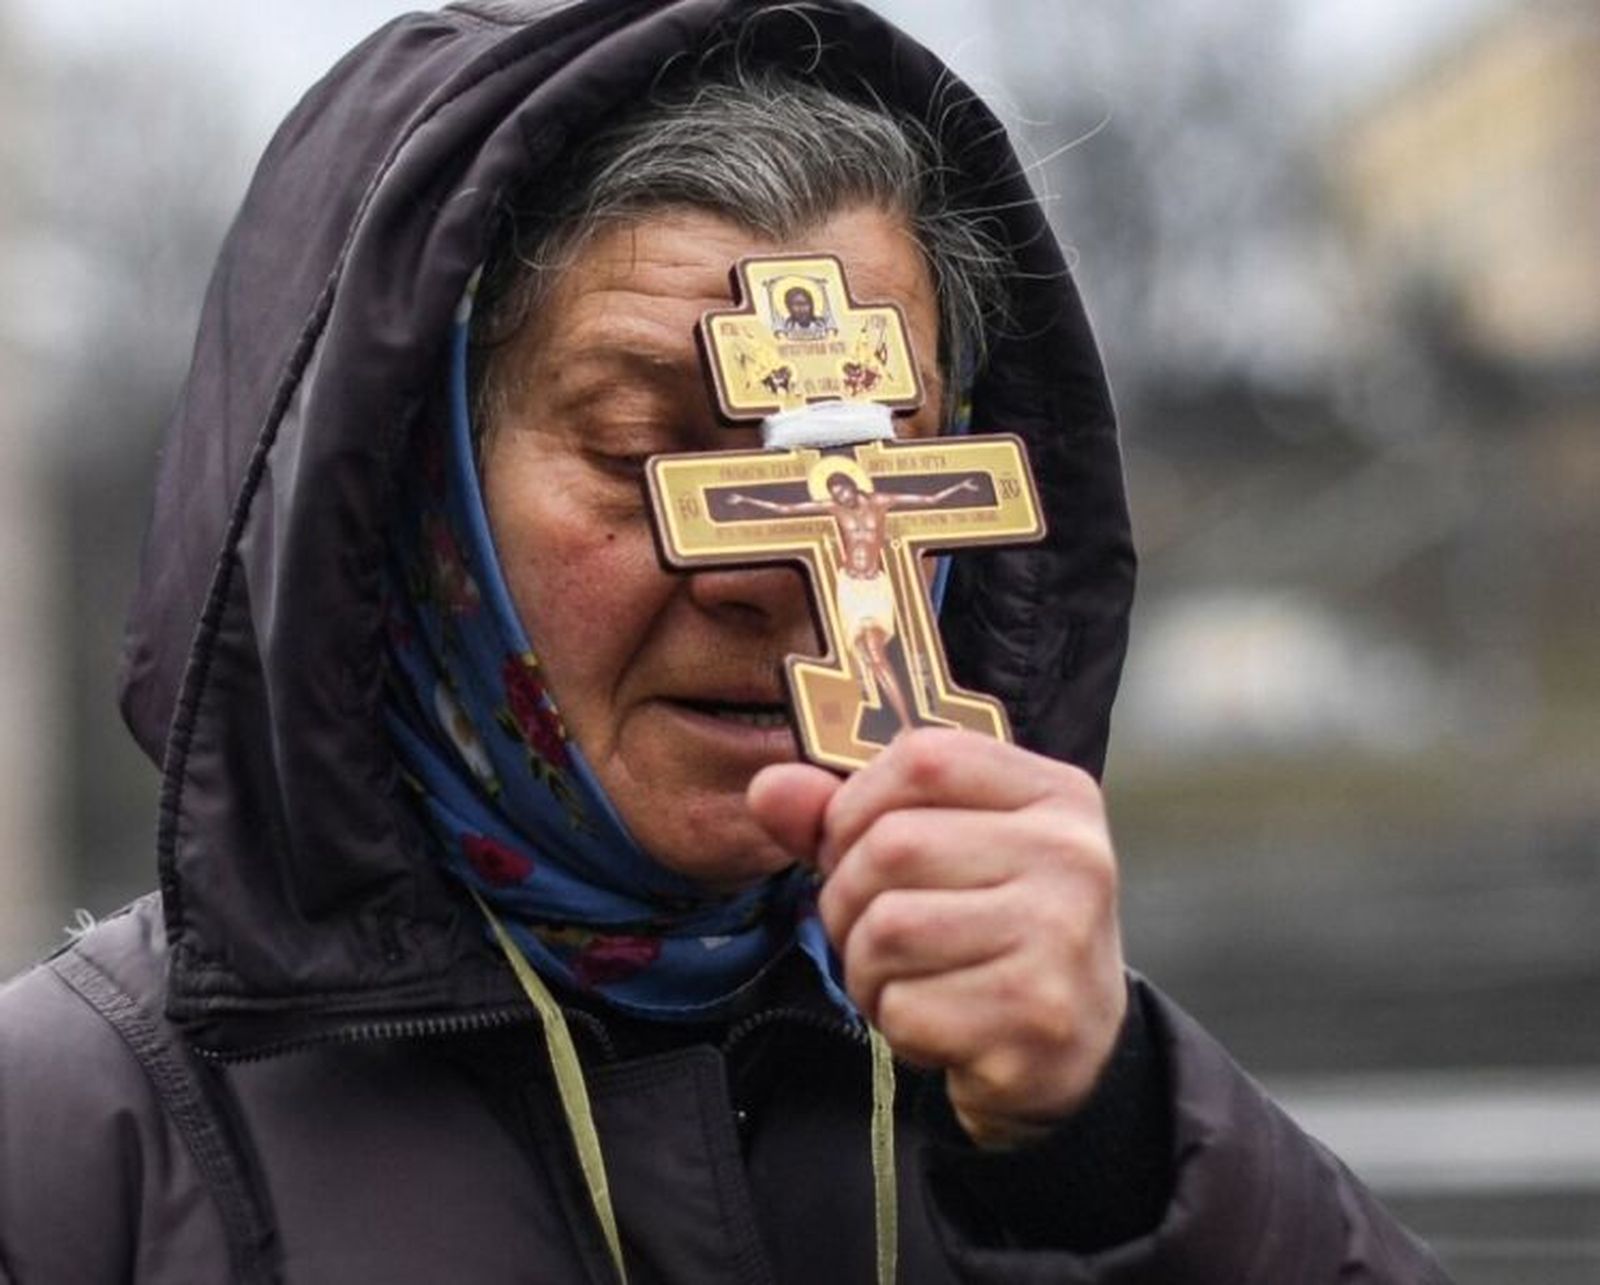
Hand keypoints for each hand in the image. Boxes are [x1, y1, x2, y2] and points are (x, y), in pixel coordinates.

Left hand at [748, 729, 1126, 1146]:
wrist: (1076, 1053)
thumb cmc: (994, 933)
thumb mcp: (941, 853)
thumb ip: (850, 815)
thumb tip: (769, 788)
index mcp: (1055, 794)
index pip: (924, 756)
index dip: (858, 802)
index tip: (856, 847)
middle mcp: (1070, 854)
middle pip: (892, 845)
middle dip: (849, 900)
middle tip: (876, 934)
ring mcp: (1060, 935)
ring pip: (888, 929)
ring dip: (866, 968)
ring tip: (906, 979)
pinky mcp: (1036, 1014)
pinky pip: (905, 1007)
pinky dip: (896, 1023)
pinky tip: (937, 1024)